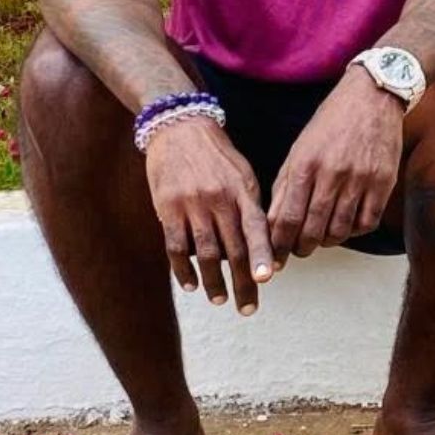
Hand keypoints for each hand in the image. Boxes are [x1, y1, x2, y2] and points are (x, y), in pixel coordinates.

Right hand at [144, 118, 273, 314]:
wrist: (179, 127)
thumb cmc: (216, 154)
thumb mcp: (242, 172)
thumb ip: (251, 206)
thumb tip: (262, 245)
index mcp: (242, 189)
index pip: (255, 227)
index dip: (261, 255)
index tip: (266, 279)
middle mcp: (219, 198)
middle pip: (233, 249)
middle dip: (243, 282)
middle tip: (248, 307)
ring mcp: (192, 204)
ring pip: (206, 253)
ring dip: (214, 282)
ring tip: (220, 299)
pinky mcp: (168, 208)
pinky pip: (176, 246)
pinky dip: (184, 270)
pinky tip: (191, 285)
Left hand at [268, 67, 404, 266]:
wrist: (372, 96)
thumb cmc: (332, 122)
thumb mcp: (300, 148)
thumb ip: (286, 185)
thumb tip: (273, 223)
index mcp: (305, 163)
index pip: (287, 218)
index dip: (279, 245)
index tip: (274, 256)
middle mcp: (332, 173)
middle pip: (313, 230)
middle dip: (301, 248)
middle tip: (299, 250)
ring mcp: (360, 178)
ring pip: (340, 231)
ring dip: (327, 242)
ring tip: (322, 237)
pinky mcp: (384, 182)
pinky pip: (367, 223)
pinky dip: (354, 231)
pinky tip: (346, 224)